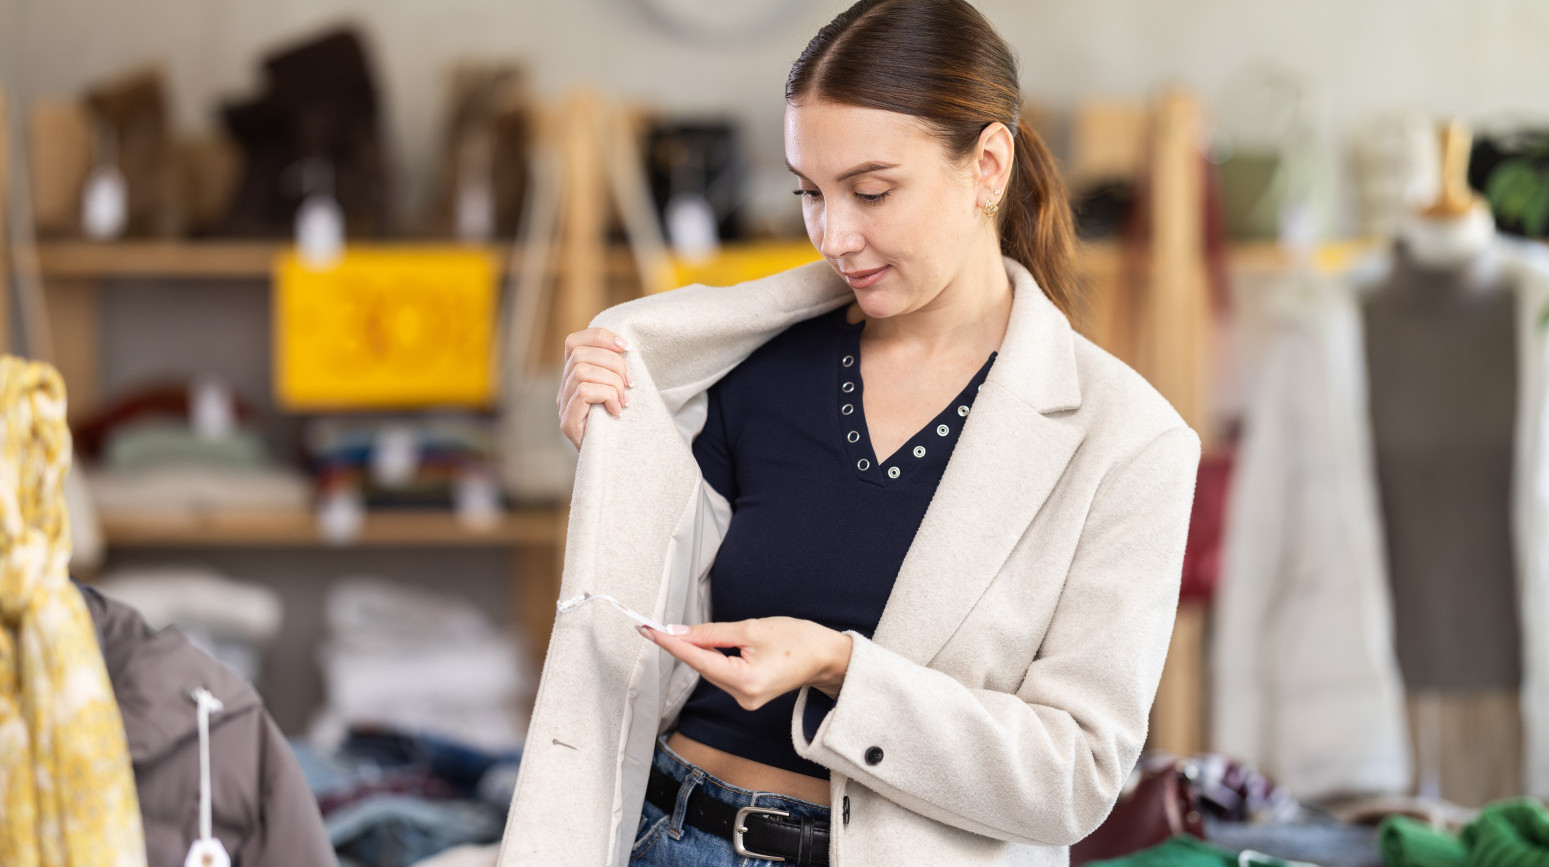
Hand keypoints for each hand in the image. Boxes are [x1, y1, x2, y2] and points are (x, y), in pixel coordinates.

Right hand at [558, 327, 631, 449]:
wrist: (614, 462)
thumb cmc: (620, 423)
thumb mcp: (618, 390)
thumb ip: (614, 370)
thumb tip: (625, 348)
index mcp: (573, 376)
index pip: (574, 342)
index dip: (600, 337)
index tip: (626, 347)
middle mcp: (563, 389)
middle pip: (580, 354)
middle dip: (613, 363)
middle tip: (630, 383)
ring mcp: (562, 406)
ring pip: (582, 371)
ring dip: (611, 382)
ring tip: (623, 399)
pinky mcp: (568, 423)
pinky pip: (584, 392)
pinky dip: (606, 396)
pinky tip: (616, 410)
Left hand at [639, 617, 853, 710]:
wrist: (827, 657)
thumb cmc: (797, 639)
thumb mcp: (752, 629)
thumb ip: (712, 633)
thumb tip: (680, 633)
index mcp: (745, 681)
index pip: (697, 660)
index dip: (670, 644)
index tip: (647, 631)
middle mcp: (742, 696)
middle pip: (702, 667)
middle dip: (682, 645)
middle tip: (656, 626)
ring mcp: (745, 699)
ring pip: (710, 671)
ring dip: (698, 651)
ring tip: (687, 632)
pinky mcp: (748, 694)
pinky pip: (722, 674)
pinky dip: (712, 658)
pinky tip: (707, 645)